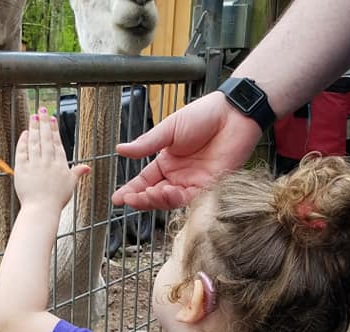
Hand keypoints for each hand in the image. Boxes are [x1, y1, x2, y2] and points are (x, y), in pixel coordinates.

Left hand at [14, 107, 89, 211]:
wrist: (41, 209)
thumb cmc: (56, 200)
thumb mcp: (70, 185)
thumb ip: (77, 173)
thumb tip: (87, 167)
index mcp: (60, 164)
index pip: (57, 142)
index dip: (54, 129)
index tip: (51, 118)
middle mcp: (48, 161)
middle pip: (46, 138)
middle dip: (44, 122)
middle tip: (42, 110)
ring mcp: (35, 164)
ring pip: (35, 142)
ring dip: (34, 127)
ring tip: (33, 116)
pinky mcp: (23, 168)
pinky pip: (23, 151)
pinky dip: (24, 141)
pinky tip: (25, 133)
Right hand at [112, 91, 262, 209]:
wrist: (232, 113)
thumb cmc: (203, 115)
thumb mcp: (168, 129)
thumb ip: (146, 144)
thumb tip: (120, 150)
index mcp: (166, 162)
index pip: (144, 182)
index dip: (131, 191)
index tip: (117, 199)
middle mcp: (178, 176)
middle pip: (155, 195)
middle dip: (141, 200)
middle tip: (130, 199)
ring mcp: (193, 182)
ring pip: (171, 200)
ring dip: (157, 200)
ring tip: (148, 194)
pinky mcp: (210, 185)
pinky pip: (190, 198)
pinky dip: (176, 198)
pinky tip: (166, 192)